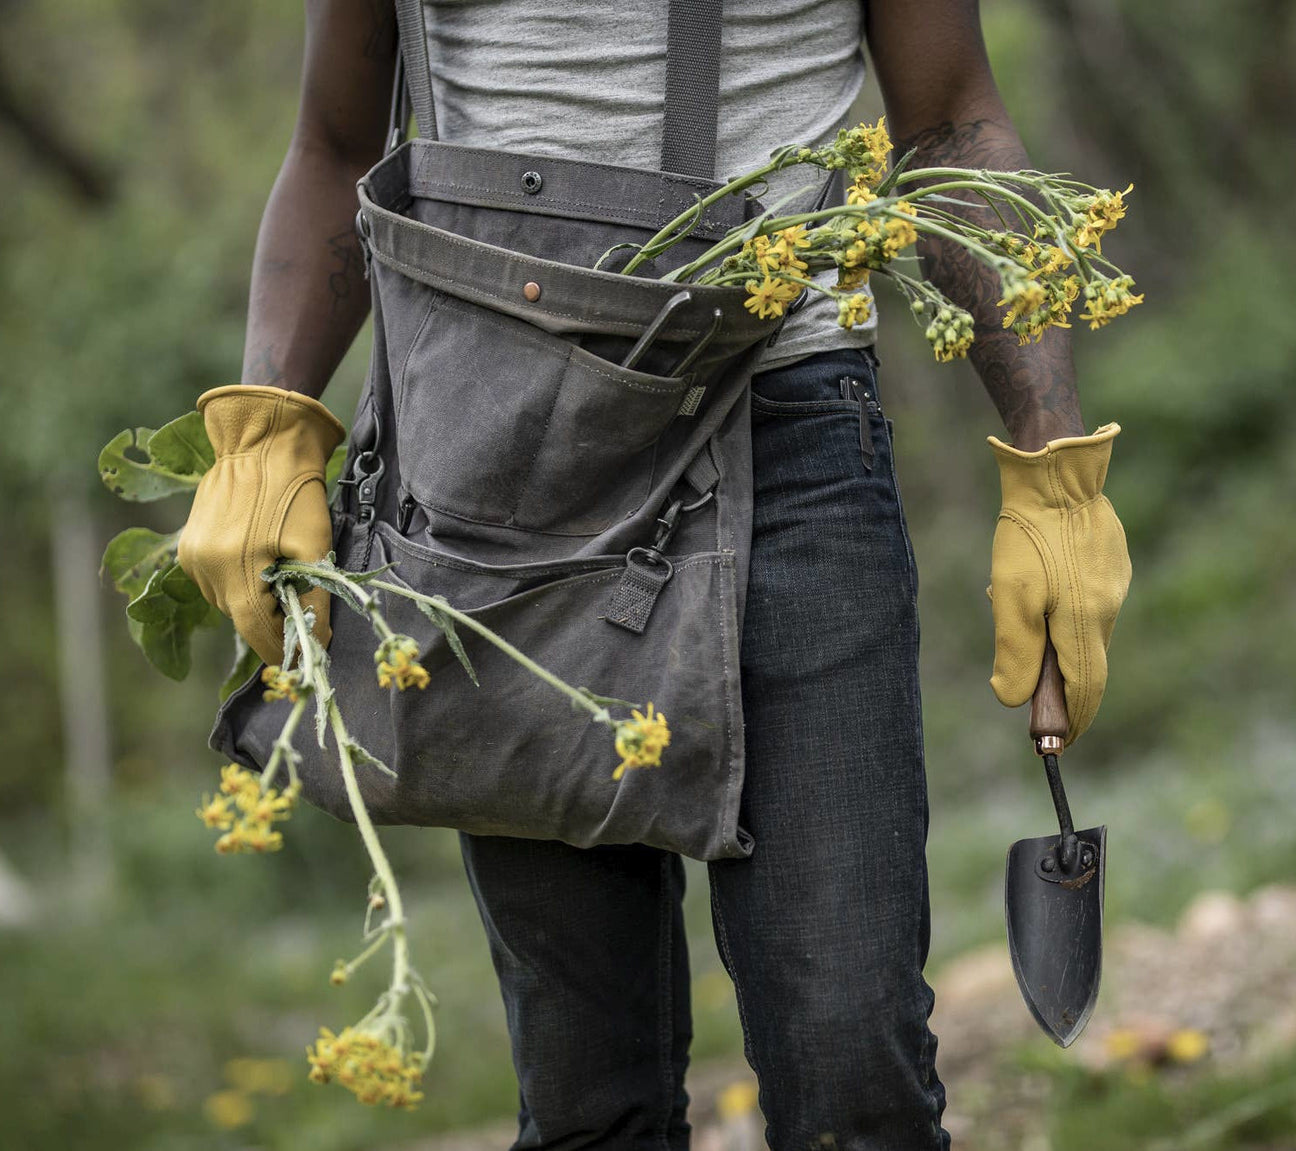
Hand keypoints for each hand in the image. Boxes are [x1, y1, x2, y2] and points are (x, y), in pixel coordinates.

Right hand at [178, 385, 345, 665]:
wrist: (262, 442)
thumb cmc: (295, 492)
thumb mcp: (314, 547)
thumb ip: (313, 600)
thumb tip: (318, 643)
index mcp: (235, 570)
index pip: (256, 632)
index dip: (282, 650)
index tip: (306, 658)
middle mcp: (205, 568)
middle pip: (242, 618)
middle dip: (273, 622)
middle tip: (304, 612)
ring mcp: (192, 556)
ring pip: (228, 601)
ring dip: (255, 601)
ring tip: (283, 576)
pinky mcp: (189, 545)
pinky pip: (215, 580)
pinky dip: (239, 582)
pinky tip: (261, 560)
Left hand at [986, 423, 1131, 744]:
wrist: (1055, 474)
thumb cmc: (1028, 535)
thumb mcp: (1010, 596)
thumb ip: (1015, 651)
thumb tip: (1012, 699)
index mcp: (1086, 623)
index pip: (1086, 689)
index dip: (1072, 719)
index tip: (1057, 743)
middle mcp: (1108, 608)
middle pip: (1084, 662)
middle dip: (1056, 681)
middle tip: (1027, 691)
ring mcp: (1114, 584)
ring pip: (1081, 629)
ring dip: (1051, 635)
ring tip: (1010, 604)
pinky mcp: (1111, 563)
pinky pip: (1085, 600)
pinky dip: (1059, 608)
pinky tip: (1033, 583)